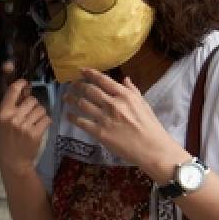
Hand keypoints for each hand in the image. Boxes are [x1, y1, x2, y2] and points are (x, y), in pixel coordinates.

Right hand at [0, 79, 50, 176]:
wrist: (13, 160)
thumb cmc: (7, 138)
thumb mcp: (4, 121)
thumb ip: (12, 105)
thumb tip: (25, 86)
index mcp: (3, 113)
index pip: (13, 90)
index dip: (21, 83)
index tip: (26, 84)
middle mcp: (13, 117)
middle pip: (32, 100)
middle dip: (33, 105)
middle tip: (29, 115)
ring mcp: (24, 126)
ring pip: (41, 109)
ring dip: (40, 114)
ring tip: (34, 123)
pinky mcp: (35, 134)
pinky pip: (47, 119)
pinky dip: (45, 122)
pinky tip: (39, 128)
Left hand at [62, 68, 187, 180]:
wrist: (151, 148)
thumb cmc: (150, 126)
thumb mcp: (143, 104)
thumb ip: (132, 90)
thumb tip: (125, 79)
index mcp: (125, 95)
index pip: (103, 80)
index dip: (90, 74)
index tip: (81, 70)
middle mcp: (113, 104)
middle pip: (89, 90)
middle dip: (78, 85)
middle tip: (72, 85)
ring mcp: (105, 118)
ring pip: (82, 104)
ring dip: (71, 99)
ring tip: (66, 97)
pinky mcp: (99, 132)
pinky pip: (81, 122)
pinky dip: (72, 117)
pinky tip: (68, 115)